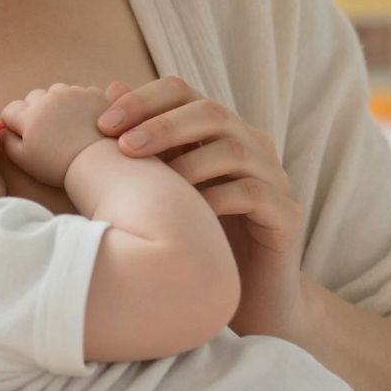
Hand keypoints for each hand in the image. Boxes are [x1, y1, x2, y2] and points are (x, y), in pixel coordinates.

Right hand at [0, 84, 114, 188]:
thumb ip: (8, 142)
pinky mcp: (93, 94)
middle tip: (47, 130)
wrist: (98, 161)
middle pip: (34, 97)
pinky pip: (80, 92)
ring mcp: (73, 93)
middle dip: (35, 110)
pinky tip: (85, 118)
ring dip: (57, 102)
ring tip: (67, 122)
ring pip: (56, 91)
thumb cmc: (58, 165)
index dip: (13, 122)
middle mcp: (49, 98)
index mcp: (30, 115)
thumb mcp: (25, 160)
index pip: (11, 109)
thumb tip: (2, 130)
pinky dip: (79, 102)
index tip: (23, 133)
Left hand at [98, 77, 309, 337]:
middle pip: (211, 111)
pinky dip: (217, 199)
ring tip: (154, 187)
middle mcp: (250, 145)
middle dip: (164, 125)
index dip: (143, 99)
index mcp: (217, 132)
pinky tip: (187, 216)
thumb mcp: (159, 190)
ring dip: (189, 162)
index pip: (182, 92)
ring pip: (236, 148)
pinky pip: (254, 193)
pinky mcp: (286, 215)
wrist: (245, 301)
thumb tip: (110, 89)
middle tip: (125, 147)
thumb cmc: (194, 241)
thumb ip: (141, 143)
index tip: (103, 124)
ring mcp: (273, 178)